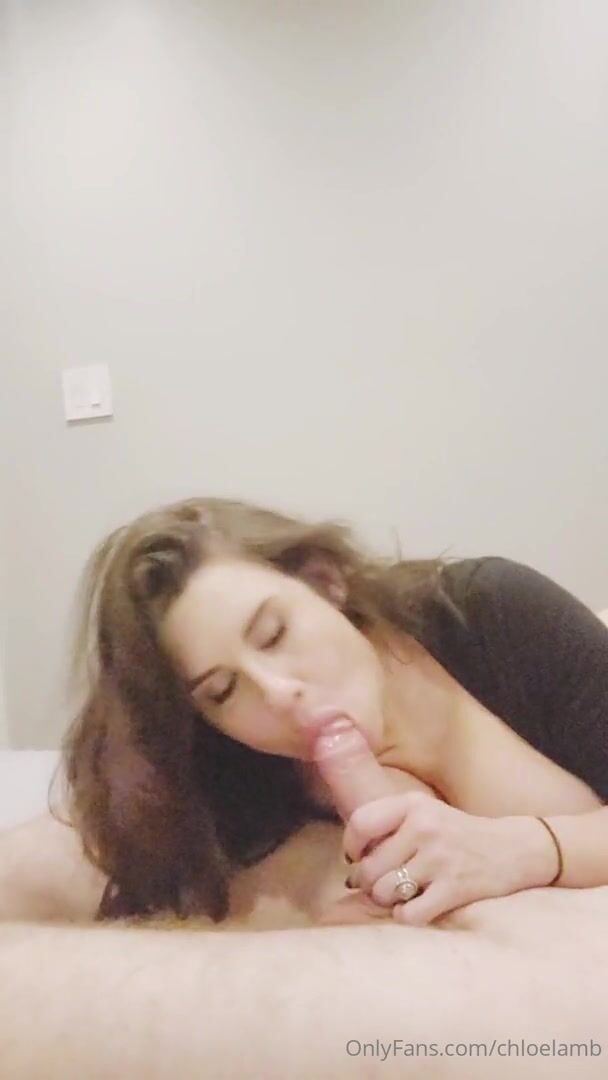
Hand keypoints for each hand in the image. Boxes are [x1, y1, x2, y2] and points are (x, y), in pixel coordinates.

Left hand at [312, 719, 557, 926]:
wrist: (514, 850)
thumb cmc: (459, 834)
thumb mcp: (427, 813)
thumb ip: (391, 825)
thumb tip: (350, 861)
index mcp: (413, 805)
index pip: (360, 823)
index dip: (350, 847)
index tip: (355, 857)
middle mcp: (424, 828)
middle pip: (368, 866)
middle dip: (367, 882)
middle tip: (378, 884)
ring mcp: (439, 859)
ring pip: (384, 892)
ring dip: (385, 901)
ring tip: (398, 895)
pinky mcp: (454, 889)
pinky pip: (409, 914)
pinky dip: (405, 917)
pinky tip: (414, 908)